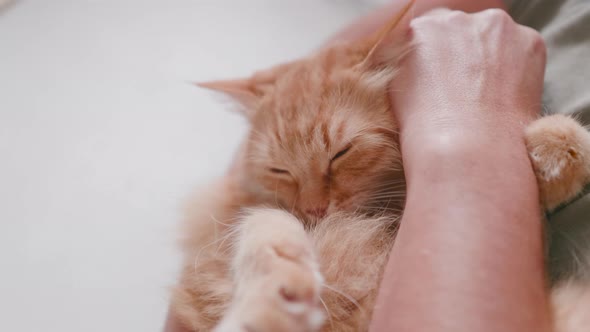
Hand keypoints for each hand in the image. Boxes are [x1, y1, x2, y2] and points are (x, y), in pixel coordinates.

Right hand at [391, 9, 545, 155]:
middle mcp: (456, 19)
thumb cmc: (425, 130)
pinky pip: (522, 48)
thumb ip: (409, 64)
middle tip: (464, 88)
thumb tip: (421, 65)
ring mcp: (493, 27)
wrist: (465, 149)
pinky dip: (517, 67)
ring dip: (490, 56)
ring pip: (494, 36)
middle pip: (462, 28)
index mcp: (420, 28)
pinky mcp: (528, 40)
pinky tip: (505, 95)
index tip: (443, 76)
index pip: (431, 29)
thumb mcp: (395, 90)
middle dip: (464, 51)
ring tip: (486, 95)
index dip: (438, 55)